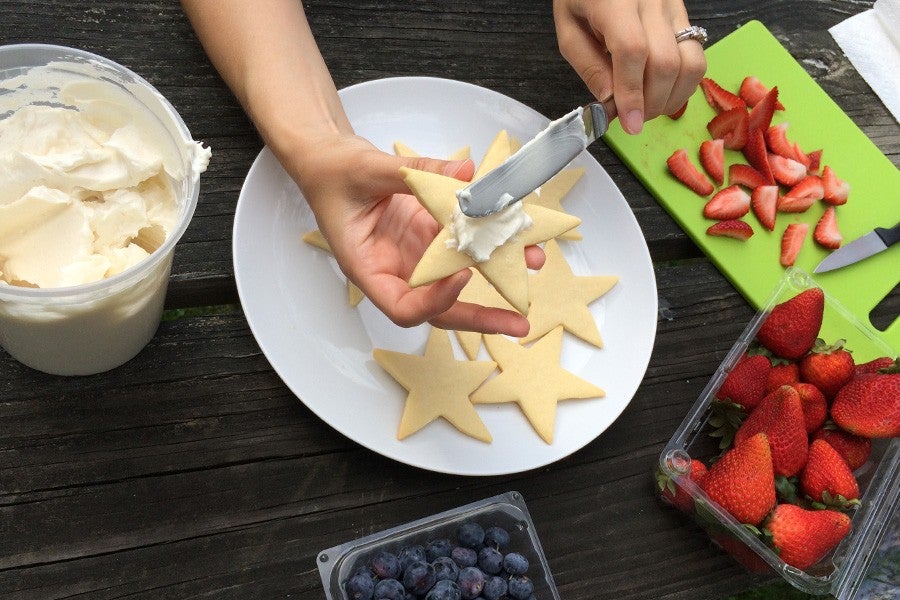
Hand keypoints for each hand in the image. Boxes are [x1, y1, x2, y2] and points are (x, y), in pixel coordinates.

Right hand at [285, 133, 541, 336]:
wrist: (330, 162)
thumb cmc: (331, 174)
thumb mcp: (365, 169)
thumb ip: (413, 171)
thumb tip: (464, 173)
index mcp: (368, 268)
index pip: (402, 306)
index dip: (434, 300)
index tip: (462, 274)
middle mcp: (396, 269)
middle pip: (440, 308)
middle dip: (482, 317)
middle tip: (520, 322)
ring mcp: (416, 253)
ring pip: (459, 275)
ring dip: (498, 271)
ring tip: (535, 259)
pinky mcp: (430, 234)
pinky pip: (463, 241)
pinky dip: (488, 235)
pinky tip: (515, 226)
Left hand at [553, 0, 706, 133]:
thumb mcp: (569, 27)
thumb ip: (588, 66)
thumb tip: (610, 103)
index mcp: (616, 1)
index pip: (633, 52)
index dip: (632, 94)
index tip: (630, 123)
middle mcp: (652, 1)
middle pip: (666, 63)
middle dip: (652, 103)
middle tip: (633, 119)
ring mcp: (674, 7)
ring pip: (692, 61)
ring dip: (673, 97)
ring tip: (649, 108)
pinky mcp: (685, 14)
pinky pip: (697, 55)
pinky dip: (684, 84)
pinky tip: (663, 93)